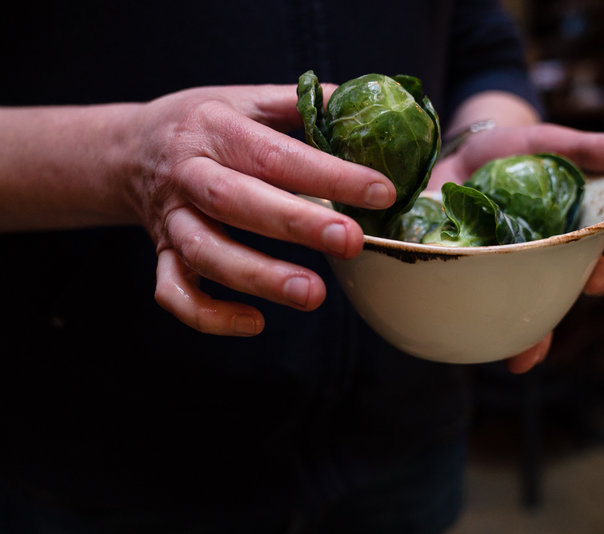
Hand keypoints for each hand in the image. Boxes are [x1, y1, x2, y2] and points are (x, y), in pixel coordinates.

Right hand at [128, 85, 395, 335]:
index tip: (381, 191)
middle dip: (297, 224)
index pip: (275, 153)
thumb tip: (366, 111)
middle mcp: (188, 174)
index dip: (329, 174)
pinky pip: (175, 292)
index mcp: (214, 129)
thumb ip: (301, 105)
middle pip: (237, 201)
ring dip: (259, 276)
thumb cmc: (202, 125)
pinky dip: (209, 314)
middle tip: (352, 242)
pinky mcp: (162, 255)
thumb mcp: (245, 99)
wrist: (129, 150)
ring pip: (206, 253)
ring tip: (313, 294)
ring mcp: (171, 219)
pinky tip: (255, 322)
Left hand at [429, 122, 603, 372]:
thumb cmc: (513, 150)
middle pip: (541, 300)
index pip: (583, 263)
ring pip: (503, 308)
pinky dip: (458, 312)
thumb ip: (584, 149)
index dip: (593, 274)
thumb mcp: (547, 144)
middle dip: (543, 330)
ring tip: (513, 360)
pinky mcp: (452, 266)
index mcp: (558, 239)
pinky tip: (456, 330)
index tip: (599, 279)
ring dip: (509, 337)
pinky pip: (458, 295)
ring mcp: (490, 268)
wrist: (459, 151)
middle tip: (537, 349)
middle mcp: (527, 262)